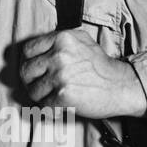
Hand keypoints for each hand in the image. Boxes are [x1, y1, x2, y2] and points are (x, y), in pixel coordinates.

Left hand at [18, 28, 146, 118]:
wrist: (121, 85)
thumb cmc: (100, 66)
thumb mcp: (81, 41)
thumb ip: (58, 41)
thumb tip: (34, 51)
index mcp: (62, 38)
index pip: (28, 50)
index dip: (30, 62)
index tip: (36, 70)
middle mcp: (59, 55)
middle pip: (26, 70)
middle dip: (31, 81)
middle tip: (41, 86)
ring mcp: (60, 76)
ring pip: (32, 90)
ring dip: (40, 96)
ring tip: (53, 95)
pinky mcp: (63, 95)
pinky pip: (43, 105)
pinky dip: (50, 108)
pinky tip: (60, 104)